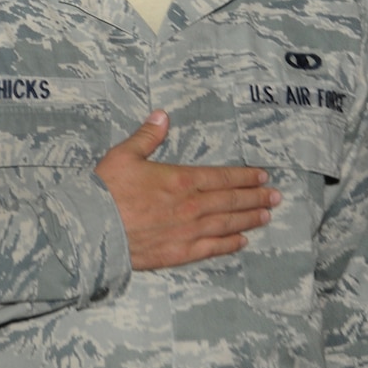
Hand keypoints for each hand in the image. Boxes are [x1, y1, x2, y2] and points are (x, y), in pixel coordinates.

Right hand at [94, 112, 278, 269]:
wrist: (91, 229)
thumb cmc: (105, 190)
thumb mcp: (123, 155)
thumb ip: (146, 136)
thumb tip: (162, 115)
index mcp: (181, 180)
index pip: (223, 177)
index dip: (246, 176)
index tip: (263, 176)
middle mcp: (192, 206)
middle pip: (232, 200)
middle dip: (256, 197)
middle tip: (276, 197)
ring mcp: (188, 231)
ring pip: (227, 224)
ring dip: (249, 219)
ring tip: (266, 216)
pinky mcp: (179, 252)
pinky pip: (212, 248)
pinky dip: (229, 244)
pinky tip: (241, 241)